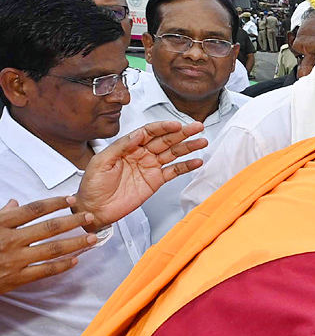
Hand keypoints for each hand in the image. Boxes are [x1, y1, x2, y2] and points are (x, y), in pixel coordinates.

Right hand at [0, 197, 96, 294]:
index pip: (34, 209)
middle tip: (90, 216)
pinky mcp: (16, 278)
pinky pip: (44, 271)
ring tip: (92, 238)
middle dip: (73, 221)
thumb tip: (15, 201)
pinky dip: (62, 266)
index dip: (55, 203)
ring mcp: (14, 260)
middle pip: (49, 228)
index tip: (71, 198)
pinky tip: (75, 260)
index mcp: (1, 224)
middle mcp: (10, 240)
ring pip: (52, 249)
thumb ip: (1, 214)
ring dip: (75, 243)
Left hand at [74, 121, 206, 228]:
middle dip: (182, 133)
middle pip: (166, 140)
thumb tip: (137, 135)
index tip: (176, 125)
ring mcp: (150, 167)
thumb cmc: (92, 187)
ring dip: (188, 146)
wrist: (94, 210)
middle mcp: (141, 154)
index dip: (164, 127)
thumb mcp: (100, 162)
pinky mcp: (155, 181)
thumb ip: (120, 147)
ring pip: (173, 153)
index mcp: (128, 147)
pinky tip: (196, 162)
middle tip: (197, 127)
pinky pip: (174, 171)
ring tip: (201, 141)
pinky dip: (186, 166)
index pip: (149, 132)